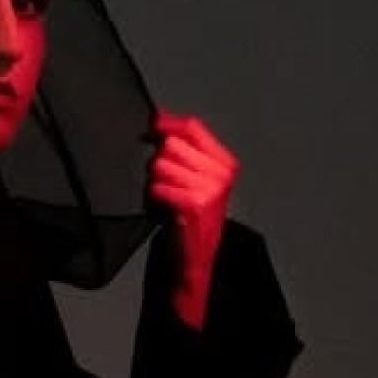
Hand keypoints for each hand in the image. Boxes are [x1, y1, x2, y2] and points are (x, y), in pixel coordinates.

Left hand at [146, 110, 235, 278]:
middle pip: (172, 144)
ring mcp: (211, 188)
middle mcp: (221, 173)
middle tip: (163, 182)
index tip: (152, 126)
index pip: (192, 127)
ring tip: (164, 196)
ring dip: (154, 181)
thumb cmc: (192, 219)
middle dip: (159, 161)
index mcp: (225, 162)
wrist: (196, 258)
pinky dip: (154, 196)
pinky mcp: (196, 204)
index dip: (167, 123)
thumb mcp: (196, 179)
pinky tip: (162, 206)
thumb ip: (184, 148)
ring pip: (162, 165)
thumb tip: (159, 118)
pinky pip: (160, 187)